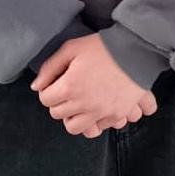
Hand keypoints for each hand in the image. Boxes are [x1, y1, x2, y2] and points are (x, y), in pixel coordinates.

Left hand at [31, 34, 156, 137]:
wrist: (137, 51)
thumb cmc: (104, 47)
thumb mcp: (72, 48)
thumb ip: (50, 67)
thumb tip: (37, 86)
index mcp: (70, 87)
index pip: (46, 100)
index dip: (49, 90)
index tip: (57, 84)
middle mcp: (83, 104)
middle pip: (58, 115)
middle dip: (61, 103)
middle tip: (70, 92)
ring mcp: (100, 112)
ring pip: (76, 128)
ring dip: (76, 117)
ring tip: (82, 105)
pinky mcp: (116, 115)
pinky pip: (99, 127)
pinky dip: (97, 120)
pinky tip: (99, 107)